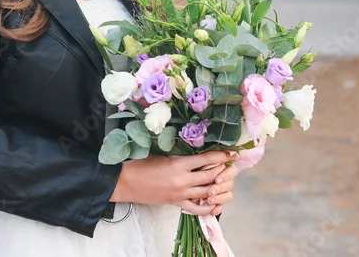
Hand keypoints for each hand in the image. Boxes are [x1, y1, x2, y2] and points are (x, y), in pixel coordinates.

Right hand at [110, 151, 238, 215]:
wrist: (126, 182)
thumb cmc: (140, 164)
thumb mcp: (161, 153)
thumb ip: (179, 154)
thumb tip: (195, 150)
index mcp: (178, 164)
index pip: (205, 159)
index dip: (220, 156)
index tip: (230, 153)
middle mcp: (182, 180)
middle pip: (211, 176)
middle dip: (224, 171)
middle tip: (232, 166)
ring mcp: (180, 194)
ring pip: (208, 192)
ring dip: (219, 187)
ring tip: (226, 181)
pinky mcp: (176, 203)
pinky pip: (197, 209)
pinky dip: (209, 208)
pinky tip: (217, 204)